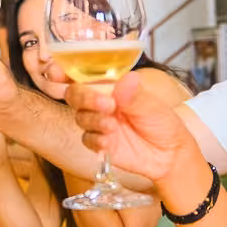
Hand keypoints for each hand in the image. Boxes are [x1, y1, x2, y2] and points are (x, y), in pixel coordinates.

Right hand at [65, 73, 202, 185]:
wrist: (170, 155)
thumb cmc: (162, 122)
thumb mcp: (152, 105)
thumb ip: (135, 95)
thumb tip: (126, 80)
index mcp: (111, 86)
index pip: (83, 74)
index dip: (65, 71)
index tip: (57, 72)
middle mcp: (100, 101)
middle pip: (75, 94)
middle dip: (86, 98)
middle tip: (107, 105)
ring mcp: (98, 123)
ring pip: (80, 117)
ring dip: (94, 120)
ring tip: (113, 126)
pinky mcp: (99, 143)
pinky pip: (87, 139)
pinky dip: (96, 140)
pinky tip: (110, 143)